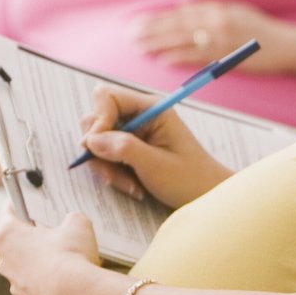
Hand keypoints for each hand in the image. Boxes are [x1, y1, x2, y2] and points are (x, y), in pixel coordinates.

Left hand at [0, 206, 102, 294]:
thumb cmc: (70, 256)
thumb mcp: (77, 223)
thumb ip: (72, 218)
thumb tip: (73, 222)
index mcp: (6, 235)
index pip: (9, 211)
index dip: (23, 202)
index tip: (34, 199)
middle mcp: (4, 260)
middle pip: (17, 240)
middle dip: (35, 234)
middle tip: (55, 226)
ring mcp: (15, 284)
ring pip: (27, 265)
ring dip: (42, 259)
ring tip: (68, 255)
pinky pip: (39, 285)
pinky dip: (50, 280)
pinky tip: (69, 277)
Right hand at [78, 85, 233, 208]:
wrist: (205, 196)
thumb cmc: (189, 179)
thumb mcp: (156, 165)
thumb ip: (123, 148)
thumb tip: (90, 140)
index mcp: (150, 108)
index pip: (106, 97)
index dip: (98, 120)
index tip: (96, 146)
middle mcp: (139, 115)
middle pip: (96, 119)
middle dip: (99, 150)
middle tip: (114, 176)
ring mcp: (132, 132)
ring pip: (97, 141)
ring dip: (107, 166)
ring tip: (130, 187)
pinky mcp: (129, 148)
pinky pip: (105, 156)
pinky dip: (112, 173)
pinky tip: (132, 187)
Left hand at [133, 0, 293, 73]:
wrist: (288, 45)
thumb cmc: (261, 28)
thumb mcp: (236, 9)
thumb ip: (209, 6)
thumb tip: (183, 3)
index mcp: (217, 9)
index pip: (180, 13)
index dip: (158, 18)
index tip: (139, 22)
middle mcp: (216, 21)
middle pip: (177, 25)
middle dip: (152, 30)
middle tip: (131, 35)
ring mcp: (221, 40)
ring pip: (183, 41)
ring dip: (160, 44)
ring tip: (140, 47)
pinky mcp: (226, 58)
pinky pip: (198, 58)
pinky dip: (179, 58)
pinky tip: (163, 60)